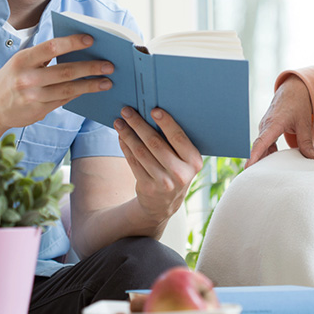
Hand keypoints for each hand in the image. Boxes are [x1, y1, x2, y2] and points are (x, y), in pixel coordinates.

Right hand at [0, 34, 113, 134]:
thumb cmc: (12, 78)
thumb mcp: (21, 62)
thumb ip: (44, 56)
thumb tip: (77, 47)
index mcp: (23, 59)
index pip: (51, 47)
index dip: (72, 42)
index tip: (91, 39)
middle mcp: (27, 78)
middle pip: (65, 71)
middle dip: (90, 68)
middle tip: (109, 65)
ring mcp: (33, 96)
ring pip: (68, 89)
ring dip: (90, 85)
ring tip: (107, 81)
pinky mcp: (39, 110)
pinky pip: (64, 100)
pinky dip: (80, 94)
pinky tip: (92, 90)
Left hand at [113, 107, 202, 223]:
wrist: (165, 203)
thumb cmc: (175, 171)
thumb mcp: (184, 160)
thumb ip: (176, 143)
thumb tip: (153, 113)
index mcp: (194, 161)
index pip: (178, 138)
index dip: (166, 123)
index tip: (153, 109)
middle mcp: (181, 173)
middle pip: (155, 143)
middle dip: (139, 124)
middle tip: (127, 111)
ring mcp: (164, 183)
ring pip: (141, 152)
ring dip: (128, 135)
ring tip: (119, 123)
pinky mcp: (148, 188)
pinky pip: (133, 162)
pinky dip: (125, 147)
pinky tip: (121, 137)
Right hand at [246, 75, 313, 166]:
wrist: (294, 89)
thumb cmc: (298, 103)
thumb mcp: (304, 122)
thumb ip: (306, 141)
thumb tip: (312, 158)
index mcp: (274, 123)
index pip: (261, 142)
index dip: (254, 155)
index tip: (248, 166)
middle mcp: (266, 125)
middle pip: (259, 146)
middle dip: (255, 162)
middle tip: (253, 178)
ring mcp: (265, 126)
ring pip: (261, 145)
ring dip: (262, 157)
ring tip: (262, 174)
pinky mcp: (267, 127)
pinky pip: (264, 142)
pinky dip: (267, 151)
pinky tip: (272, 161)